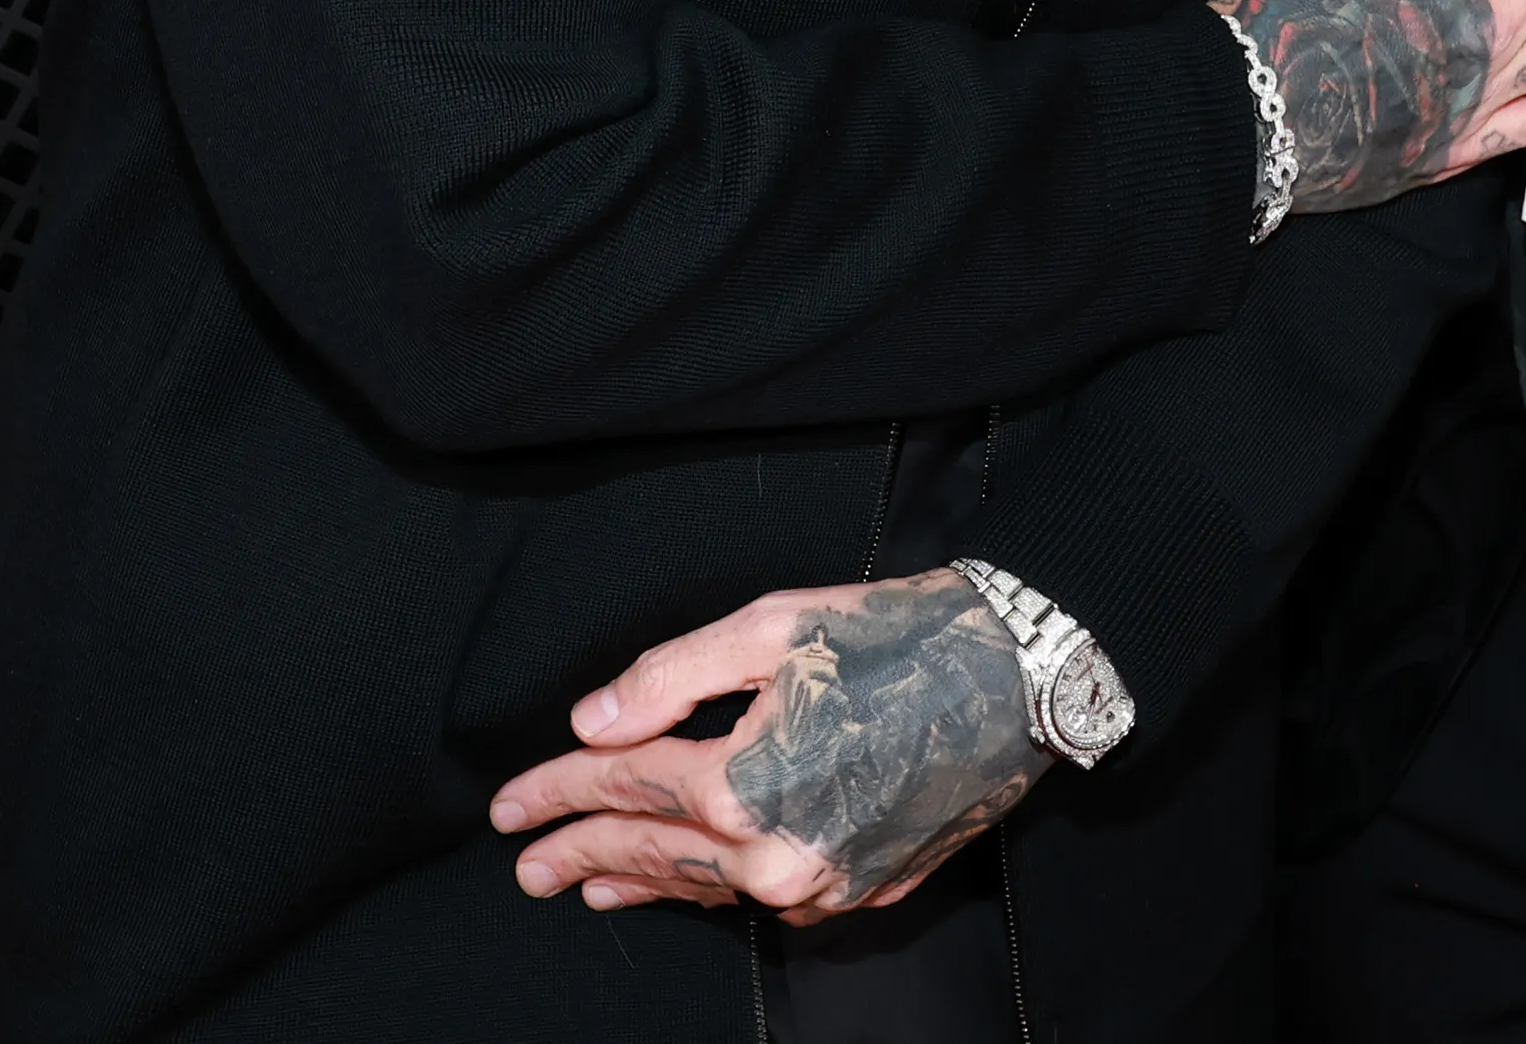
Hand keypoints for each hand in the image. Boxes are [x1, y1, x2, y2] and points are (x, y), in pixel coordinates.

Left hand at [488, 568, 1038, 919]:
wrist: (1019, 677)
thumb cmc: (897, 637)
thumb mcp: (770, 629)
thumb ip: (669, 676)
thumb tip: (591, 723)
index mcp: (745, 787)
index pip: (624, 792)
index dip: (556, 794)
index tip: (506, 806)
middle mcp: (778, 856)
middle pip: (655, 855)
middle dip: (580, 854)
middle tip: (523, 863)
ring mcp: (822, 884)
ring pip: (707, 886)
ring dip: (640, 882)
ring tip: (585, 885)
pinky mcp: (861, 888)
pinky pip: (761, 895)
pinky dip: (710, 889)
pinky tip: (685, 887)